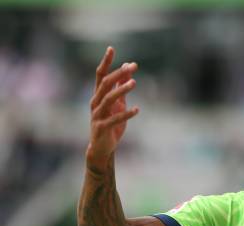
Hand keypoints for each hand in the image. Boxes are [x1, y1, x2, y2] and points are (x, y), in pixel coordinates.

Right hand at [88, 47, 138, 166]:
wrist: (102, 148)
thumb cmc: (110, 124)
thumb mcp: (118, 105)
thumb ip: (121, 88)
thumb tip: (128, 70)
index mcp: (98, 96)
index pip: (100, 75)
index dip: (105, 62)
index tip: (111, 49)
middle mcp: (95, 103)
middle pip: (105, 84)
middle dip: (118, 74)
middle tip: (132, 66)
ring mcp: (97, 115)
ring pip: (108, 99)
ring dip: (122, 90)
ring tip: (134, 83)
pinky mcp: (102, 127)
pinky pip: (114, 119)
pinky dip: (126, 114)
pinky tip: (137, 110)